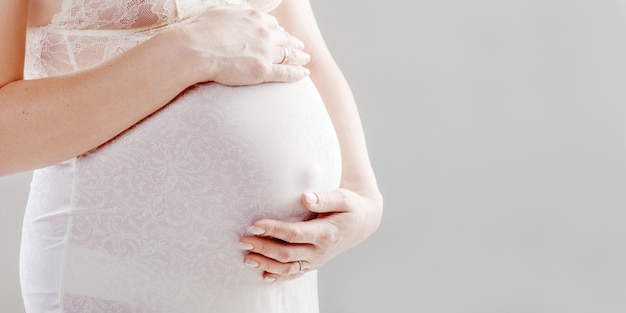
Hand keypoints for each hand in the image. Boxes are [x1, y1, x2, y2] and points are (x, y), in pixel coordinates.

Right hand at [179, 4, 310, 85]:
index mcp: (254, 18)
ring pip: (289, 54)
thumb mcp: (219, 12)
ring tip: (305, 60)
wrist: (195, 50)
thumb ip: (234, 13)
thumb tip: (239, 13)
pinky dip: (298, 73)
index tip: (282, 35)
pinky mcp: (263, 70)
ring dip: (299, 57)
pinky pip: (286, 72)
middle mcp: (264, 33)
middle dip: (293, 43)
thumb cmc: (200, 31)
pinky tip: (305, 74)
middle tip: (299, 47)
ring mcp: (265, 52)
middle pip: (284, 38)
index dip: (279, 31)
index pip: (272, 24)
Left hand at [238, 188, 382, 281]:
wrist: (363, 222)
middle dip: (262, 248)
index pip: (294, 234)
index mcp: (326, 233)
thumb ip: (324, 198)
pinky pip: (295, 274)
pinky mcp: (314, 263)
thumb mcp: (343, 197)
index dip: (273, 230)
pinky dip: (278, 276)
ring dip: (266, 264)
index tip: (255, 224)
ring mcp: (317, 260)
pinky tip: (264, 274)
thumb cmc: (351, 206)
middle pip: (286, 254)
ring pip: (288, 268)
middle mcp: (320, 251)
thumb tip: (305, 197)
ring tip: (247, 258)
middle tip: (243, 240)